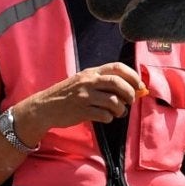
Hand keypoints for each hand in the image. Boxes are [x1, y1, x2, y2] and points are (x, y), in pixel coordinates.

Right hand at [17, 63, 145, 142]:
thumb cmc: (67, 95)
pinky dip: (109, 118)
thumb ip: (102, 82)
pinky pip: (104, 115)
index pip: (117, 67)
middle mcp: (88, 82)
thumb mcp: (82, 81)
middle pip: (118, 83)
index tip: (139, 85)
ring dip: (121, 109)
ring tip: (118, 113)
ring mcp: (84, 96)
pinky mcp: (81, 111)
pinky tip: (106, 118)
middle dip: (130, 93)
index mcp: (91, 72)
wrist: (45, 107)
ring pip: (113, 101)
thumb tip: (130, 89)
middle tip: (131, 101)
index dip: (132, 76)